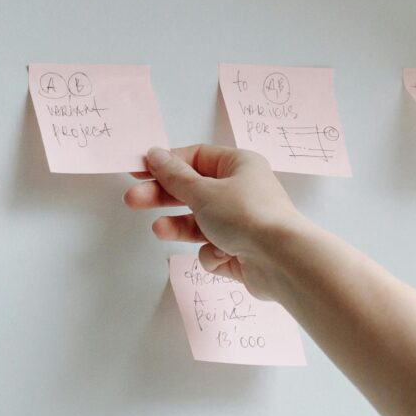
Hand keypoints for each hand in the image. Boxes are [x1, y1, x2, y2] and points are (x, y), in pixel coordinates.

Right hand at [124, 144, 310, 301]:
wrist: (282, 261)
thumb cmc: (246, 215)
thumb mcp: (203, 191)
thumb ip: (174, 176)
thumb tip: (154, 154)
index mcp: (239, 166)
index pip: (196, 158)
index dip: (166, 164)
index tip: (138, 170)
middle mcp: (242, 192)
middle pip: (193, 190)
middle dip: (163, 196)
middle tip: (133, 200)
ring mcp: (241, 224)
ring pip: (200, 223)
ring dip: (180, 227)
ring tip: (160, 230)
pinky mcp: (240, 252)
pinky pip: (213, 249)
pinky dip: (213, 254)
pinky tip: (223, 255)